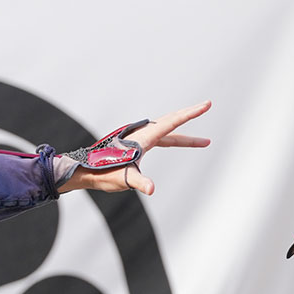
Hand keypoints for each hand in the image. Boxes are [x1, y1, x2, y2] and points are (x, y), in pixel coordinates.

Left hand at [60, 101, 210, 195]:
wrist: (86, 171)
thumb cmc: (104, 174)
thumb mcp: (124, 179)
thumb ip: (139, 183)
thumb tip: (151, 189)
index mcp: (144, 138)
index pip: (173, 122)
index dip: (191, 113)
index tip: (206, 104)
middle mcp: (143, 134)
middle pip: (172, 121)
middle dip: (191, 115)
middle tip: (207, 106)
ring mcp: (140, 138)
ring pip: (167, 131)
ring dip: (185, 136)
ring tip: (203, 142)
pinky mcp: (137, 144)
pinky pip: (160, 137)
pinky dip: (173, 138)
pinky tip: (176, 142)